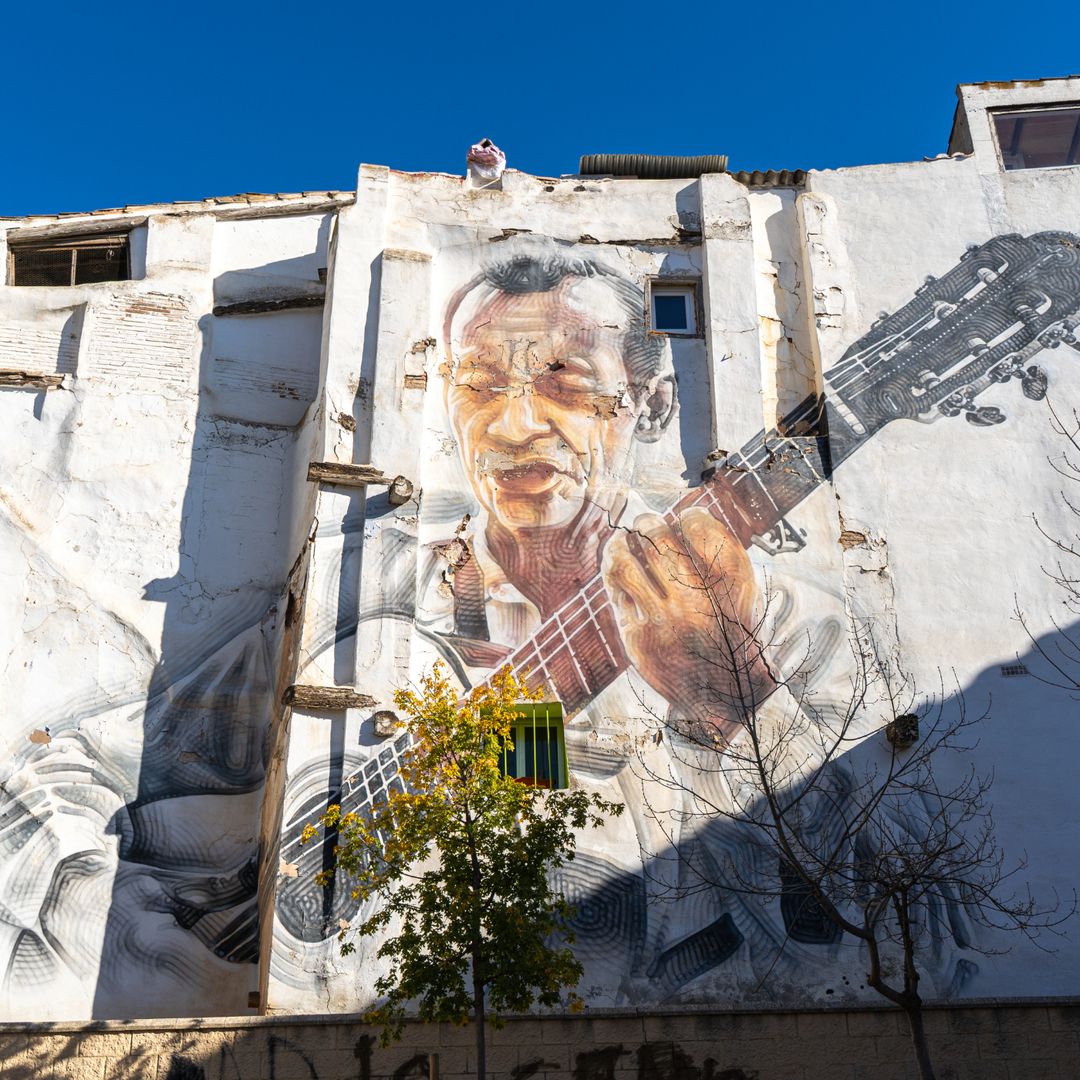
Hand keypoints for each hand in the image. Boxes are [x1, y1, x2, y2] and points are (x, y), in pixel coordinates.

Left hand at [601, 506, 772, 741]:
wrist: (722, 698)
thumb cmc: (731, 635)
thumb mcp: (744, 596)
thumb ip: (724, 558)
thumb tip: (686, 517)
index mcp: (731, 587)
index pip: (701, 529)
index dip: (690, 517)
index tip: (686, 518)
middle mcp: (698, 603)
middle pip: (657, 539)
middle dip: (648, 524)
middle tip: (646, 523)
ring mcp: (665, 622)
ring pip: (625, 563)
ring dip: (619, 542)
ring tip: (620, 538)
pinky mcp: (638, 639)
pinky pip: (615, 592)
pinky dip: (613, 571)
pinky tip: (616, 563)